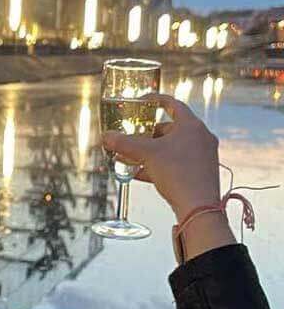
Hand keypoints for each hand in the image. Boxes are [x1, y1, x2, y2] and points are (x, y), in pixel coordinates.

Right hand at [102, 95, 219, 220]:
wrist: (198, 207)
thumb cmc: (177, 173)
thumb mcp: (146, 154)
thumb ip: (124, 143)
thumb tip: (106, 136)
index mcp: (192, 125)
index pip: (172, 104)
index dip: (154, 100)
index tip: (140, 102)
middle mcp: (201, 137)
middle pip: (170, 128)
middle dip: (147, 134)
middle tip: (131, 138)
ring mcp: (203, 155)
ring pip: (172, 148)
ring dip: (151, 152)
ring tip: (132, 159)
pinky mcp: (200, 172)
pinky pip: (176, 163)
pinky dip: (159, 165)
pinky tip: (140, 174)